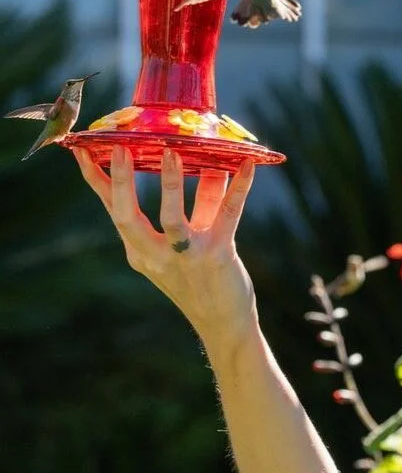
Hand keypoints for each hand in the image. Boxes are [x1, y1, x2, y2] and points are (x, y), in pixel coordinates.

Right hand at [74, 145, 257, 345]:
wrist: (224, 324)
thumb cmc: (204, 278)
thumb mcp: (193, 239)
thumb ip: (201, 201)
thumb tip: (208, 161)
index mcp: (141, 251)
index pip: (114, 212)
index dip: (98, 182)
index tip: (84, 151)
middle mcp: (156, 256)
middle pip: (127, 218)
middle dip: (121, 183)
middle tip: (120, 148)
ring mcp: (186, 257)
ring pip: (171, 220)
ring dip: (171, 185)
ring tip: (172, 153)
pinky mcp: (217, 256)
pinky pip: (227, 216)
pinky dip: (238, 188)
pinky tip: (246, 165)